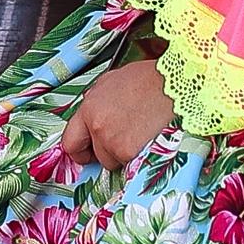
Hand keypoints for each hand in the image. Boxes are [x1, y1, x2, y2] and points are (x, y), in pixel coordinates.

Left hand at [57, 58, 174, 169]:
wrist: (172, 85)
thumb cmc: (148, 79)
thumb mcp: (112, 81)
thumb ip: (96, 102)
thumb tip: (93, 116)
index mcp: (89, 107)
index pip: (70, 141)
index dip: (80, 149)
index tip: (88, 151)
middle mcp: (97, 126)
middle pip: (94, 155)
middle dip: (104, 152)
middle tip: (120, 141)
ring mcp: (112, 141)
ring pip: (113, 161)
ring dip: (123, 153)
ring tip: (139, 133)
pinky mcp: (129, 152)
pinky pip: (129, 164)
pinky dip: (138, 156)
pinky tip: (147, 138)